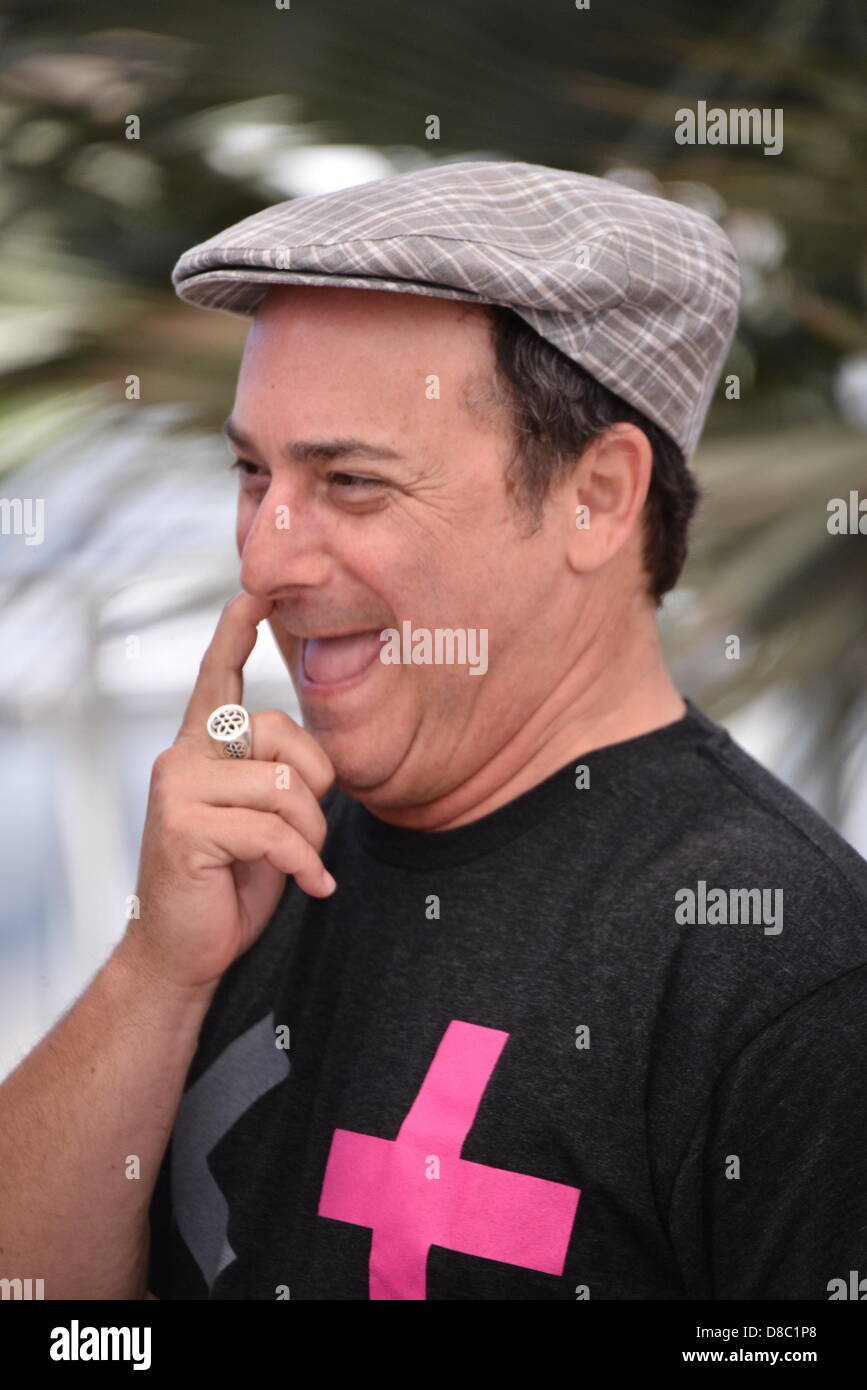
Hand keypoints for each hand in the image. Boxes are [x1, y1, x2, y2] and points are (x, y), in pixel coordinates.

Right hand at [126, 593, 335, 990]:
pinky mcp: (185, 828)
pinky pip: (275, 833)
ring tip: (302, 865)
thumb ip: (274, 778)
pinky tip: (311, 888)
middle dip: (316, 788)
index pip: (216, 680)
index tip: (251, 593)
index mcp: (200, 748)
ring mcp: (178, 790)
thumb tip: (313, 763)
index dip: (233, 636)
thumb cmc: (229, 883)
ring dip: (311, 836)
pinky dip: (306, 866)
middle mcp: (182, 757)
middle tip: (308, 834)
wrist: (183, 952)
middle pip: (280, 733)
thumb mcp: (260, 820)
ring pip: (285, 788)